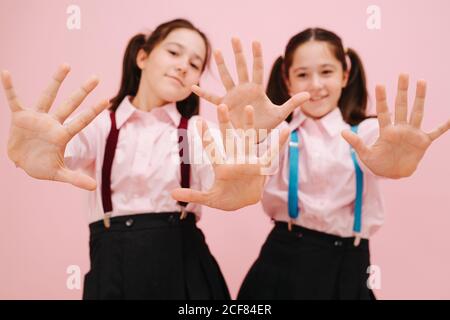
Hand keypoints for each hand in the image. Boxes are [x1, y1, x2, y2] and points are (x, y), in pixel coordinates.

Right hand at [1, 65, 108, 189]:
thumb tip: (94, 187)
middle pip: (71, 104)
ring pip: (48, 96)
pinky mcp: (20, 117)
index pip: (81, 121)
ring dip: (56, 81)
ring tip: (67, 65)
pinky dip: (10, 88)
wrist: (22, 163)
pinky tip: (6, 73)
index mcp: (62, 135)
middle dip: (83, 91)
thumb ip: (75, 178)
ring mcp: (37, 118)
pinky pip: (14, 100)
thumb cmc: (42, 166)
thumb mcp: (58, 173)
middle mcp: (53, 122)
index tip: (107, 100)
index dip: (93, 111)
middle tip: (97, 77)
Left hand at [171, 104, 289, 210]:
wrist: (243, 203)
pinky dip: (279, 143)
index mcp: (221, 166)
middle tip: (222, 105)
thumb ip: (192, 195)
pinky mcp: (261, 167)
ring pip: (248, 139)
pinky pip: (272, 153)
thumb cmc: (225, 198)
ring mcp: (248, 161)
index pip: (211, 148)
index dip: (205, 136)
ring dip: (249, 125)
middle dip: (225, 123)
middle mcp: (234, 158)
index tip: (198, 121)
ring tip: (249, 108)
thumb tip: (172, 194)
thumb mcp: (209, 199)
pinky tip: (285, 130)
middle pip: (229, 137)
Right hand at [192, 38, 309, 134]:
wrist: (254, 136)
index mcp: (257, 89)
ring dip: (222, 66)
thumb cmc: (267, 125)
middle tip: (235, 38)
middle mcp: (243, 89)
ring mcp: (233, 96)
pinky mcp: (224, 105)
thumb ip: (292, 103)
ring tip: (217, 52)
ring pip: (226, 77)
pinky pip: (212, 98)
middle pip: (241, 68)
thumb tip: (308, 95)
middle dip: (238, 53)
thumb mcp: (281, 114)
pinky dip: (203, 93)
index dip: (257, 55)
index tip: (256, 41)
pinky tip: (193, 87)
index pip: (257, 68)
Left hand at [342, 74, 449, 178]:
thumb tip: (342, 132)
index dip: (382, 99)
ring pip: (417, 112)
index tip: (380, 84)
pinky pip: (435, 132)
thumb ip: (356, 143)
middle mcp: (400, 128)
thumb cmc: (377, 164)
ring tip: (421, 82)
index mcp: (386, 131)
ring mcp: (412, 133)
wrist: (392, 173)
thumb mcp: (365, 155)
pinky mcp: (423, 142)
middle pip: (401, 106)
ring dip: (420, 98)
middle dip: (402, 90)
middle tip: (403, 74)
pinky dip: (444, 126)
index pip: (384, 112)